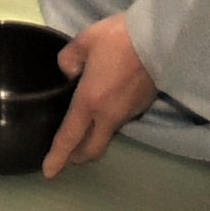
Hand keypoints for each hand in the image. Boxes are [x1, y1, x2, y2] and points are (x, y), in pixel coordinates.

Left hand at [41, 13, 157, 176]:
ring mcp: (128, 114)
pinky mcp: (142, 108)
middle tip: (67, 155)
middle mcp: (108, 115)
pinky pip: (119, 122)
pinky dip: (108, 122)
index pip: (69, 137)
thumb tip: (69, 73)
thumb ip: (69, 59)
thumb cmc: (118, 39)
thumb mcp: (84, 41)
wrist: (160, 39)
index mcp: (89, 101)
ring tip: (84, 127)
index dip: (57, 157)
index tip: (49, 172)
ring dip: (93, 139)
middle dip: (77, 157)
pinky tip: (105, 105)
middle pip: (91, 149)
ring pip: (106, 136)